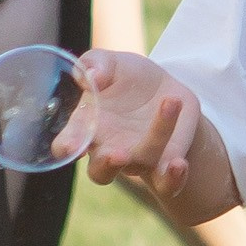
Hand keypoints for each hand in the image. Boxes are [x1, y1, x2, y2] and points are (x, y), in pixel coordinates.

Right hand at [59, 47, 204, 195]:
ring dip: (154, 142)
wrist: (167, 90)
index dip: (67, 147)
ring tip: (168, 104)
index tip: (71, 146)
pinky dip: (173, 178)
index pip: (68, 144)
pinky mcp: (165, 164)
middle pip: (100, 171)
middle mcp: (109, 149)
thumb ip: (96, 64)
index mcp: (87, 126)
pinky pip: (167, 183)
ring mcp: (137, 159)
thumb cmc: (128, 77)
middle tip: (116, 154)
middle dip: (106, 165)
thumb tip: (91, 76)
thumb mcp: (113, 62)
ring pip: (141, 163)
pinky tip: (179, 164)